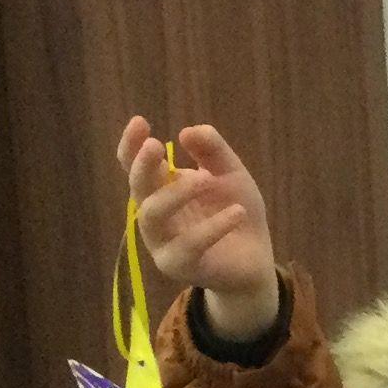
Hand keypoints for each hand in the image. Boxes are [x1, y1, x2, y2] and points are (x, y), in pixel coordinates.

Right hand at [123, 117, 280, 344]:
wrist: (255, 258)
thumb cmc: (235, 211)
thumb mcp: (231, 174)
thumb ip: (213, 151)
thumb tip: (187, 131)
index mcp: (162, 188)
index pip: (136, 166)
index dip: (131, 145)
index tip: (140, 121)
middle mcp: (155, 214)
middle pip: (137, 188)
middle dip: (142, 166)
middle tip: (156, 146)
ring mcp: (162, 241)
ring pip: (151, 216)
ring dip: (174, 194)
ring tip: (204, 180)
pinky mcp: (178, 265)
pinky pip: (188, 246)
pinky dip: (212, 227)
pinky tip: (237, 212)